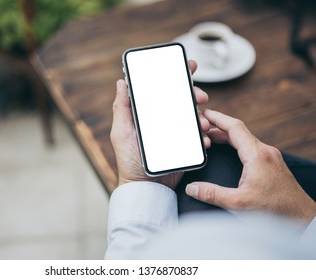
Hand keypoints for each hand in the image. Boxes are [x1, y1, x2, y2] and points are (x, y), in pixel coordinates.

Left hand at [110, 61, 210, 189]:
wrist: (144, 186)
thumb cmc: (129, 161)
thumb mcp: (121, 132)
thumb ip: (121, 108)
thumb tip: (121, 82)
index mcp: (148, 114)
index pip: (162, 90)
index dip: (175, 76)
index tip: (187, 67)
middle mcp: (162, 120)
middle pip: (182, 100)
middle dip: (194, 94)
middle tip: (200, 97)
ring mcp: (175, 133)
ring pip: (193, 116)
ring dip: (202, 116)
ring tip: (202, 123)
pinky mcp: (185, 146)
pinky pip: (198, 136)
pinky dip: (204, 135)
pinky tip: (204, 138)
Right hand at [186, 109, 315, 223]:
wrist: (300, 217)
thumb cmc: (275, 210)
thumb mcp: (239, 203)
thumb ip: (212, 194)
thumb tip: (192, 188)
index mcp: (257, 155)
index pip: (234, 127)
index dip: (217, 118)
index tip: (204, 113)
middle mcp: (265, 151)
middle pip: (238, 131)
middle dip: (218, 126)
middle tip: (201, 126)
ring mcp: (271, 156)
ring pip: (245, 138)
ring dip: (226, 135)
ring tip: (209, 137)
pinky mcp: (272, 163)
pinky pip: (250, 146)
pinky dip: (235, 143)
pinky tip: (228, 149)